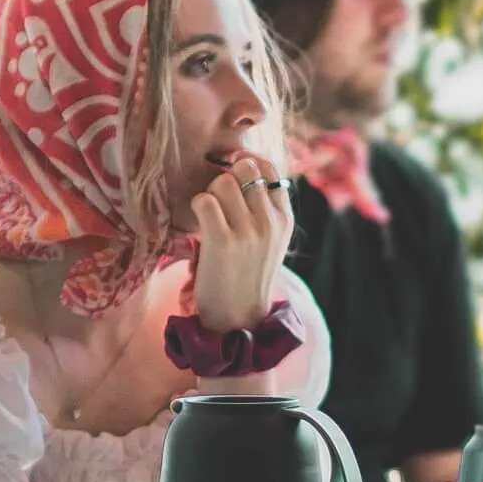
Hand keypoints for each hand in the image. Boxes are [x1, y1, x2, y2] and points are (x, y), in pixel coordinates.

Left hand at [191, 155, 292, 332]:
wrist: (238, 318)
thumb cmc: (246, 276)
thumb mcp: (269, 242)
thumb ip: (264, 209)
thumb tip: (243, 168)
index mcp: (285, 219)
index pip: (270, 169)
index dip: (246, 163)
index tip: (231, 174)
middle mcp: (270, 222)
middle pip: (244, 169)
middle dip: (226, 178)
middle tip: (218, 201)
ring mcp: (248, 231)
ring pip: (223, 182)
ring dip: (209, 194)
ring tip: (209, 217)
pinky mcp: (223, 241)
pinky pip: (204, 201)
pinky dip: (197, 207)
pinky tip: (200, 225)